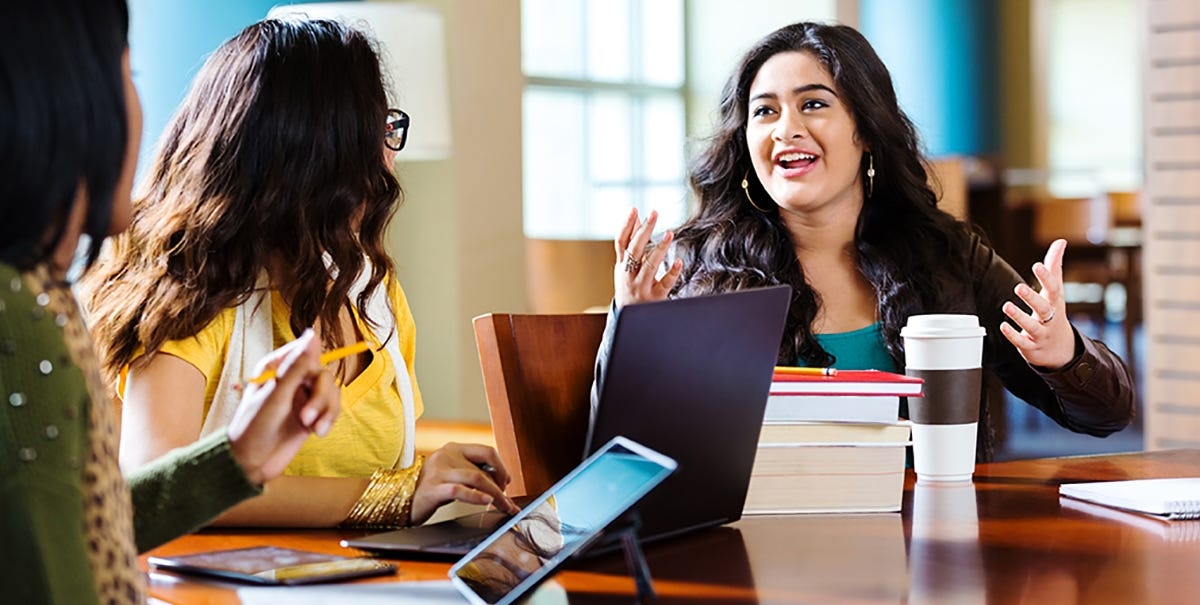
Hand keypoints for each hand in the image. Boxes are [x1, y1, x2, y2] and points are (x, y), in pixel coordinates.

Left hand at [226, 329, 339, 484]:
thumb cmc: (253, 427)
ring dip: (326, 410)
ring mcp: (302, 397)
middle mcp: (291, 379)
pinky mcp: (312, 414)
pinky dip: (329, 419)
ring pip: (331, 392)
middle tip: (307, 418)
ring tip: (314, 429)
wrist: (251, 463)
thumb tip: (312, 334)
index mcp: (276, 367)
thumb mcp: (276, 396)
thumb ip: (296, 366)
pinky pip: (332, 408)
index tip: (310, 382)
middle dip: (320, 397)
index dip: (313, 364)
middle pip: (323, 375)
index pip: (305, 352)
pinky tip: (318, 432)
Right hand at [410, 442, 519, 524]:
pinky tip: (486, 502)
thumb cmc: (432, 490)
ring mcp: (438, 470)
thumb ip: (473, 473)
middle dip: (500, 487)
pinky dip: (476, 496)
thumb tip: (503, 483)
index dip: (501, 467)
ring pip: (476, 478)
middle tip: (507, 503)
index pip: (487, 451)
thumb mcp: (453, 475)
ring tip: (503, 506)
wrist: (402, 502)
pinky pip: (459, 490)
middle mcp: (446, 455)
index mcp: (453, 448)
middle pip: (483, 469)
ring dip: (495, 494)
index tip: (507, 483)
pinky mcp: (432, 488)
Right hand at [614, 208, 681, 307]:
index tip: (634, 209)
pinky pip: (664, 284)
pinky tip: (678, 262)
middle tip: (654, 213)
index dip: (626, 225)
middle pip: (634, 250)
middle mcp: (628, 275)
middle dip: (644, 231)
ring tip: (670, 233)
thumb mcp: (627, 267)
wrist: (629, 321)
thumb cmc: (630, 287)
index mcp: (622, 266)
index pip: (621, 242)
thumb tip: (635, 218)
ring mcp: (640, 287)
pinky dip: (671, 272)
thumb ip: (632, 244)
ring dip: (659, 248)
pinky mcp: (654, 298)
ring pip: (649, 266)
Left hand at [999, 239, 1075, 369]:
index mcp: (1055, 303)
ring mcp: (1042, 334)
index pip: (1054, 289)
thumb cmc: (1054, 313)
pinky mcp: (1031, 347)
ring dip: (1019, 317)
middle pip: (1044, 308)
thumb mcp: (1055, 291)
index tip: (1038, 265)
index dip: (1047, 277)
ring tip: (1006, 306)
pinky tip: (1003, 326)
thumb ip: (1055, 266)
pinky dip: (1013, 335)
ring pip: (1032, 327)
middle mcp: (1050, 318)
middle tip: (1018, 287)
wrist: (1061, 349)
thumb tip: (1060, 241)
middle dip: (1032, 298)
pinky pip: (1022, 342)